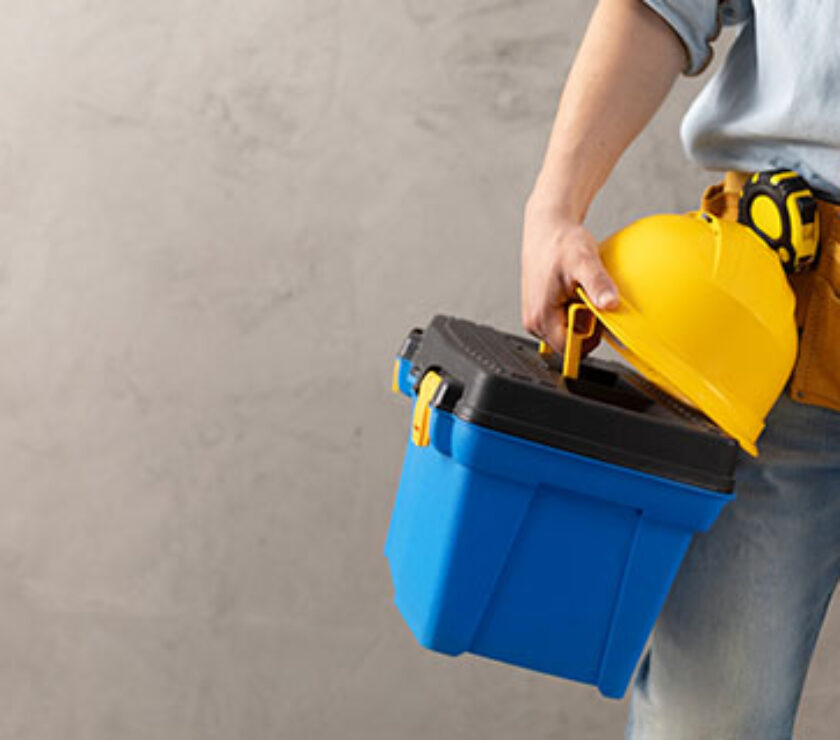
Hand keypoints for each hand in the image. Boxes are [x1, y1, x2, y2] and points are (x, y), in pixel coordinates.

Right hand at [520, 197, 618, 354]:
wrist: (547, 228)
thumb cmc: (560, 242)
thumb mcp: (585, 261)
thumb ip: (598, 284)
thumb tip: (610, 304)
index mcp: (541, 317)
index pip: (570, 349)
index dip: (589, 337)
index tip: (595, 312)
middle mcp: (533, 322)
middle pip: (568, 343)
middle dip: (584, 326)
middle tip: (586, 297)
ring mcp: (534, 318)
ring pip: (565, 333)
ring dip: (579, 318)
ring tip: (578, 291)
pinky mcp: (538, 311)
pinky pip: (561, 323)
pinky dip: (573, 311)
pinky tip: (573, 291)